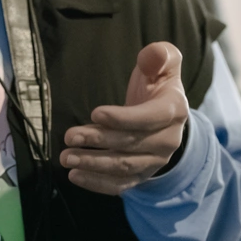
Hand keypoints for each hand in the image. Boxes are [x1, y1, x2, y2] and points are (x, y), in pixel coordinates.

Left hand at [59, 42, 188, 195]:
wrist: (165, 115)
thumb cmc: (157, 84)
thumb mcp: (163, 63)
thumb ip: (159, 55)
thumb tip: (152, 56)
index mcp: (174, 110)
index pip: (150, 118)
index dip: (123, 118)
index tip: (94, 113)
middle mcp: (168, 139)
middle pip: (131, 143)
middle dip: (98, 140)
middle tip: (69, 136)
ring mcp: (156, 160)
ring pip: (124, 166)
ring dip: (93, 163)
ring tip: (67, 157)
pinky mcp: (143, 174)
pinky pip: (121, 184)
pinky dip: (98, 183)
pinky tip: (75, 176)